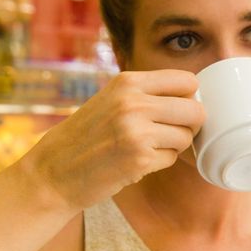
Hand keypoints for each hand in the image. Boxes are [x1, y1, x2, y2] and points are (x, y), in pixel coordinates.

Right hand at [22, 69, 204, 211]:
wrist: (55, 170)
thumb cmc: (88, 135)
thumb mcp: (112, 99)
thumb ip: (148, 94)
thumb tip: (195, 95)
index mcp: (128, 82)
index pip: (187, 80)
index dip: (190, 97)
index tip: (181, 109)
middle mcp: (133, 103)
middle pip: (195, 110)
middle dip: (190, 124)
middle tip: (173, 132)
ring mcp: (137, 131)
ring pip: (186, 137)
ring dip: (174, 146)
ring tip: (149, 146)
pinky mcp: (140, 159)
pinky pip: (172, 158)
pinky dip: (161, 162)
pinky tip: (138, 161)